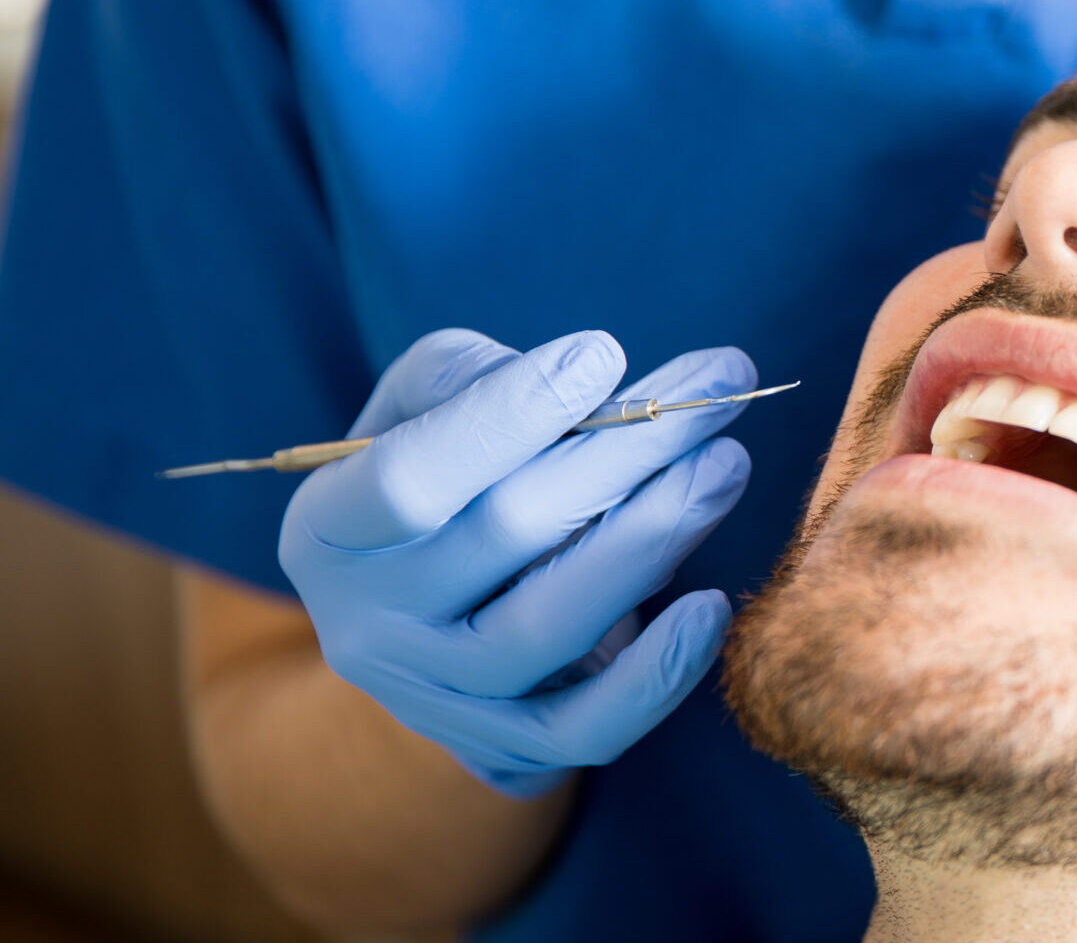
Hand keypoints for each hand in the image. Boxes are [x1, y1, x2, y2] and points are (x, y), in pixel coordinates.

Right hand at [279, 329, 752, 797]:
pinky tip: (713, 608)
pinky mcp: (500, 746)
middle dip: (628, 451)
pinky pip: (584, 729)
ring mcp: (432, 696)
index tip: (605, 353)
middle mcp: (366, 621)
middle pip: (508, 532)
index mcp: (327, 528)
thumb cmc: (434, 485)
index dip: (510, 414)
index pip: (411, 476)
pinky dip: (655, 677)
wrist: (418, 628)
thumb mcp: (412, 415)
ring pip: (550, 626)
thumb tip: (556, 373)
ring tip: (727, 466)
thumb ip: (459, 376)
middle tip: (720, 389)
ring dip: (655, 537)